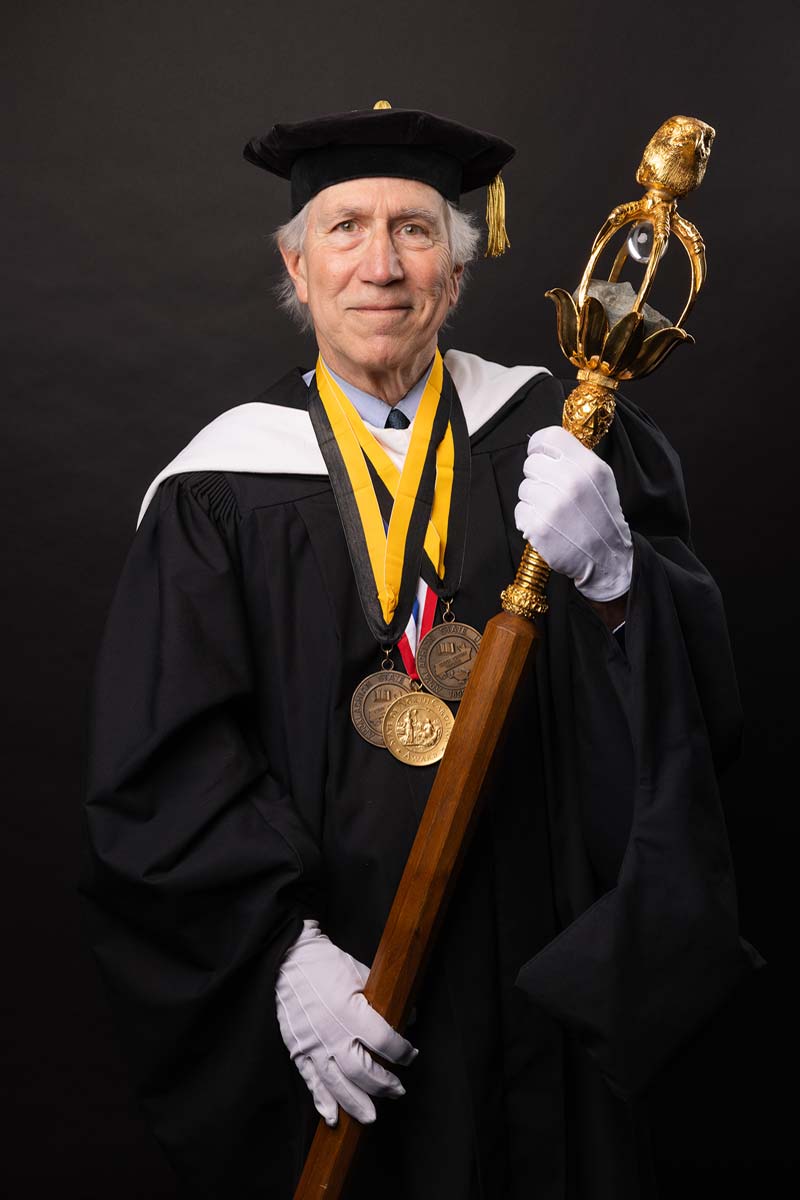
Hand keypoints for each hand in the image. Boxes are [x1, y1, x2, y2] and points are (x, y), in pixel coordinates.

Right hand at [275, 920, 417, 1125]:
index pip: (384, 1042)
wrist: (289, 960)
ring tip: (372, 1116)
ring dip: (357, 1103)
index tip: (410, 1055)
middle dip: (384, 1084)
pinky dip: (321, 1102)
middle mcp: (332, 1032)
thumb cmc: (328, 965)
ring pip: (337, 1084)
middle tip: (398, 1090)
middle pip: (362, 1071)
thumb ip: (383, 999)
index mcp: (350, 1011)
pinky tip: (333, 1118)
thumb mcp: (361, 973)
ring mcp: (313, 1044)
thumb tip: (410, 1016)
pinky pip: (311, 1081)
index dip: (402, 1053)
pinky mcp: (298, 1049)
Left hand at [514, 426, 632, 601]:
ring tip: (553, 511)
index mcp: (587, 466)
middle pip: (531, 464)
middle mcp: (570, 482)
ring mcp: (553, 505)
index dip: (539, 446)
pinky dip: (529, 519)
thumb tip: (545, 447)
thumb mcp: (601, 479)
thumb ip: (576, 459)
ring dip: (534, 500)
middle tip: (552, 491)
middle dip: (537, 477)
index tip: (540, 455)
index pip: (548, 437)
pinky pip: (520, 511)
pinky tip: (547, 525)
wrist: (607, 557)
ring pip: (524, 488)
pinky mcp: (539, 527)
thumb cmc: (601, 516)